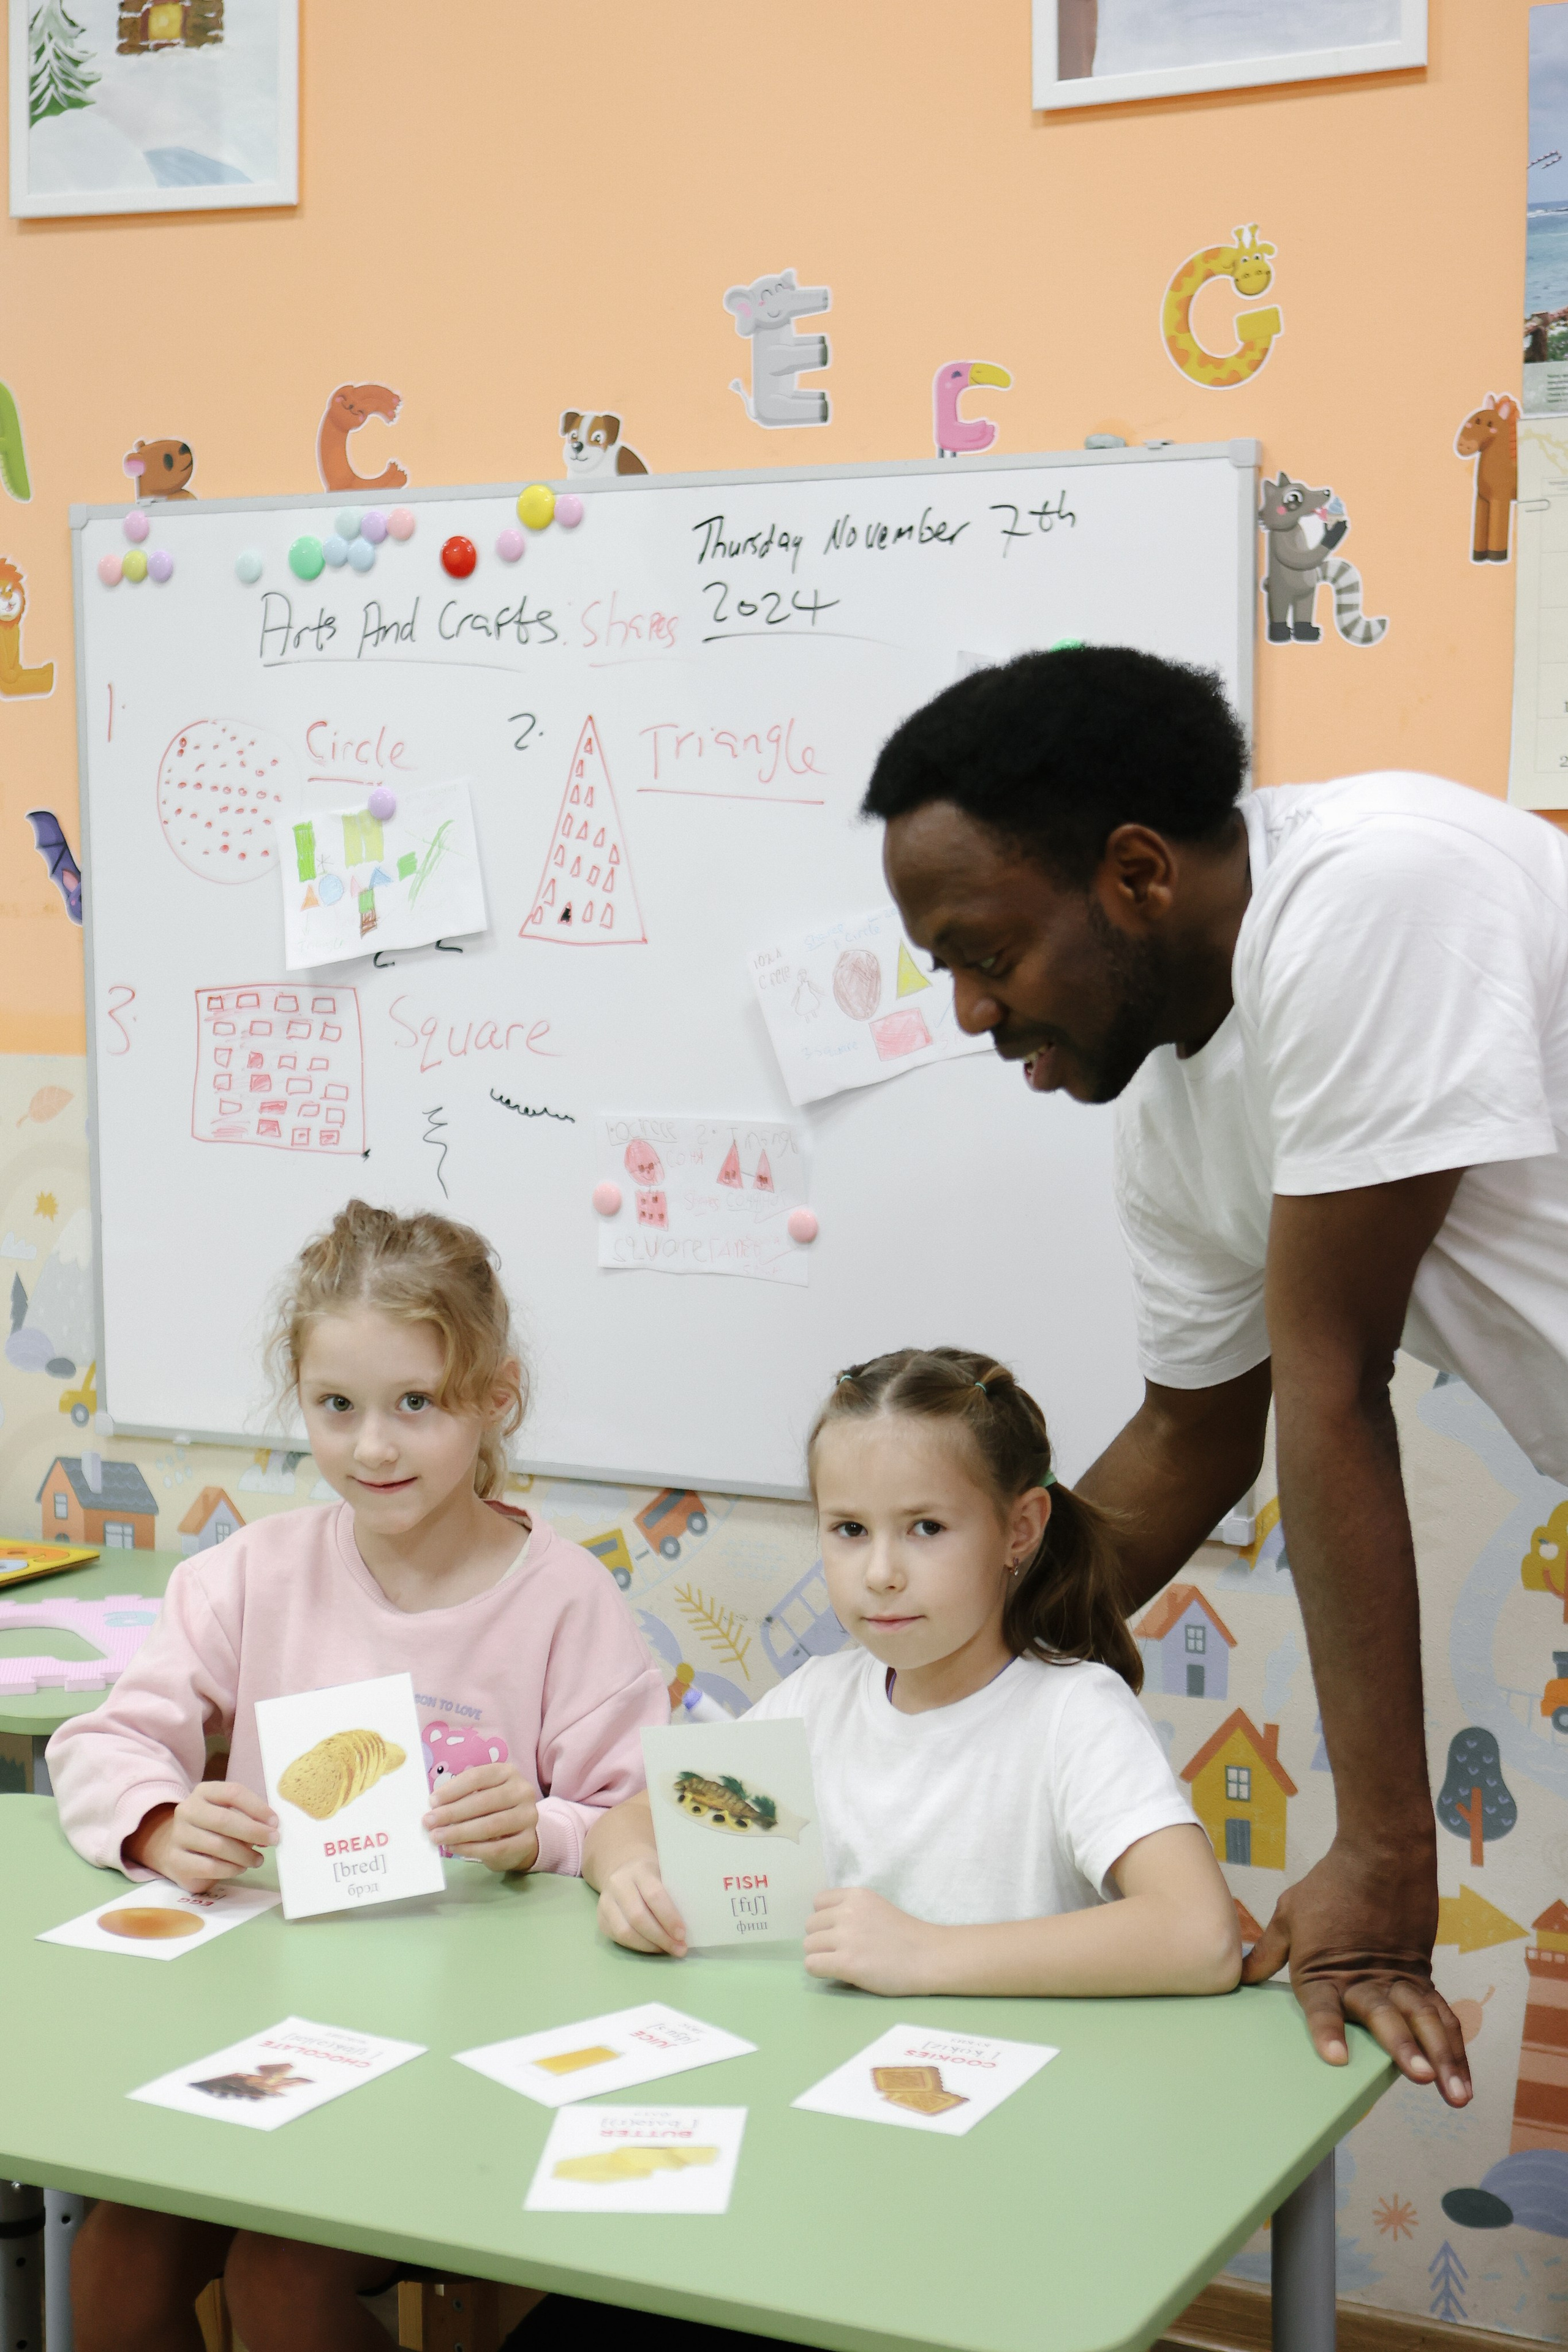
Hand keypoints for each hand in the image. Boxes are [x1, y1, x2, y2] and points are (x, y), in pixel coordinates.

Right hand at [127, 1784, 276, 1892]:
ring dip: (244, 1855)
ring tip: (258, 1859)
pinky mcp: (175, 1861)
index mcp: (204, 1792)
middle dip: (253, 1831)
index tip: (275, 1822)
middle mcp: (187, 1810)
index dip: (257, 1807)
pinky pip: (209, 1867)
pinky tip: (239, 1868)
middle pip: (224, 1819)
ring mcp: (178, 1835)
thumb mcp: (229, 1815)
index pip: (233, 1792)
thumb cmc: (212, 1829)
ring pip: (217, 1845)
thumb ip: (248, 1818)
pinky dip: (230, 1869)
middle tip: (273, 1840)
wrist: (176, 1848)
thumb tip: (270, 1830)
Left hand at [423, 1762, 538, 1872]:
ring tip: (437, 1837)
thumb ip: (461, 1797)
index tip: (432, 1801)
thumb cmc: (492, 1811)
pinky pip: (496, 1847)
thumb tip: (433, 1807)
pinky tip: (454, 1848)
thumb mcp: (481, 1795)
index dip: (453, 1789)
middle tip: (429, 1822)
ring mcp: (528, 1816)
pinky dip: (471, 1849)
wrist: (519, 1836)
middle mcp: (522, 1791)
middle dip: (452, 1813)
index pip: (477, 1777)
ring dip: (459, 1832)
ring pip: (490, 1825)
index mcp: (508, 1772)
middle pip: (483, 1801)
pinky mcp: (527, 1841)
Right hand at [596, 1852, 687, 1955]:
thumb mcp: (664, 1873)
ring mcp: (606, 1901)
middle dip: (661, 1937)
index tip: (683, 1934)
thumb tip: (693, 1921)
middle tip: (680, 1948)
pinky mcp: (601, 1918)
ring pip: (625, 1931)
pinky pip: (619, 1938)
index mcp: (639, 1869)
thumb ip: (674, 1892)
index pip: (654, 1895)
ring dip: (650, 1946)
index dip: (669, 1917)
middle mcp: (618, 1884)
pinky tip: (654, 1947)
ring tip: (668, 1950)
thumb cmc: (653, 1875)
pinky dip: (639, 1946)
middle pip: (638, 1916)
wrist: (623, 1869)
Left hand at [804, 1886, 939, 1994]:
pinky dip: (819, 1970)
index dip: (826, 1919)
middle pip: (811, 1925)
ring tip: (839, 1962)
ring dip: (820, 1955)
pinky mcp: (846, 1962)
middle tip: (840, 1950)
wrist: (929, 1957)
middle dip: (822, 1938)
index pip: (818, 1902)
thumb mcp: (876, 1908)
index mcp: (857, 1896)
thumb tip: (826, 1926)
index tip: (839, 1931)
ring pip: (809, 1945)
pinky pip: (811, 1965)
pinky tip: (836, 1972)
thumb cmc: (907, 1936)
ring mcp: (846, 1937)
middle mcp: (848, 1912)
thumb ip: (852, 1911)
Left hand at [1242, 1839, 1470, 2104]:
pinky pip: (1440, 2015)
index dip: (1328, 2030)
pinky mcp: (1422, 1977)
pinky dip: (1454, 2046)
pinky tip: (1462, 2079)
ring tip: (1454, 2091)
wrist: (1380, 1853)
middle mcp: (1362, 1981)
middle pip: (1383, 2016)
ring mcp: (1397, 1980)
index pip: (1322, 2005)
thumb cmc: (1330, 1885)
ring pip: (1422, 2021)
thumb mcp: (1290, 1915)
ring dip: (1441, 2056)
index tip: (1336, 2057)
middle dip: (1403, 2047)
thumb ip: (1269, 1952)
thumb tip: (1241, 1975)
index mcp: (1322, 1971)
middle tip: (1421, 2075)